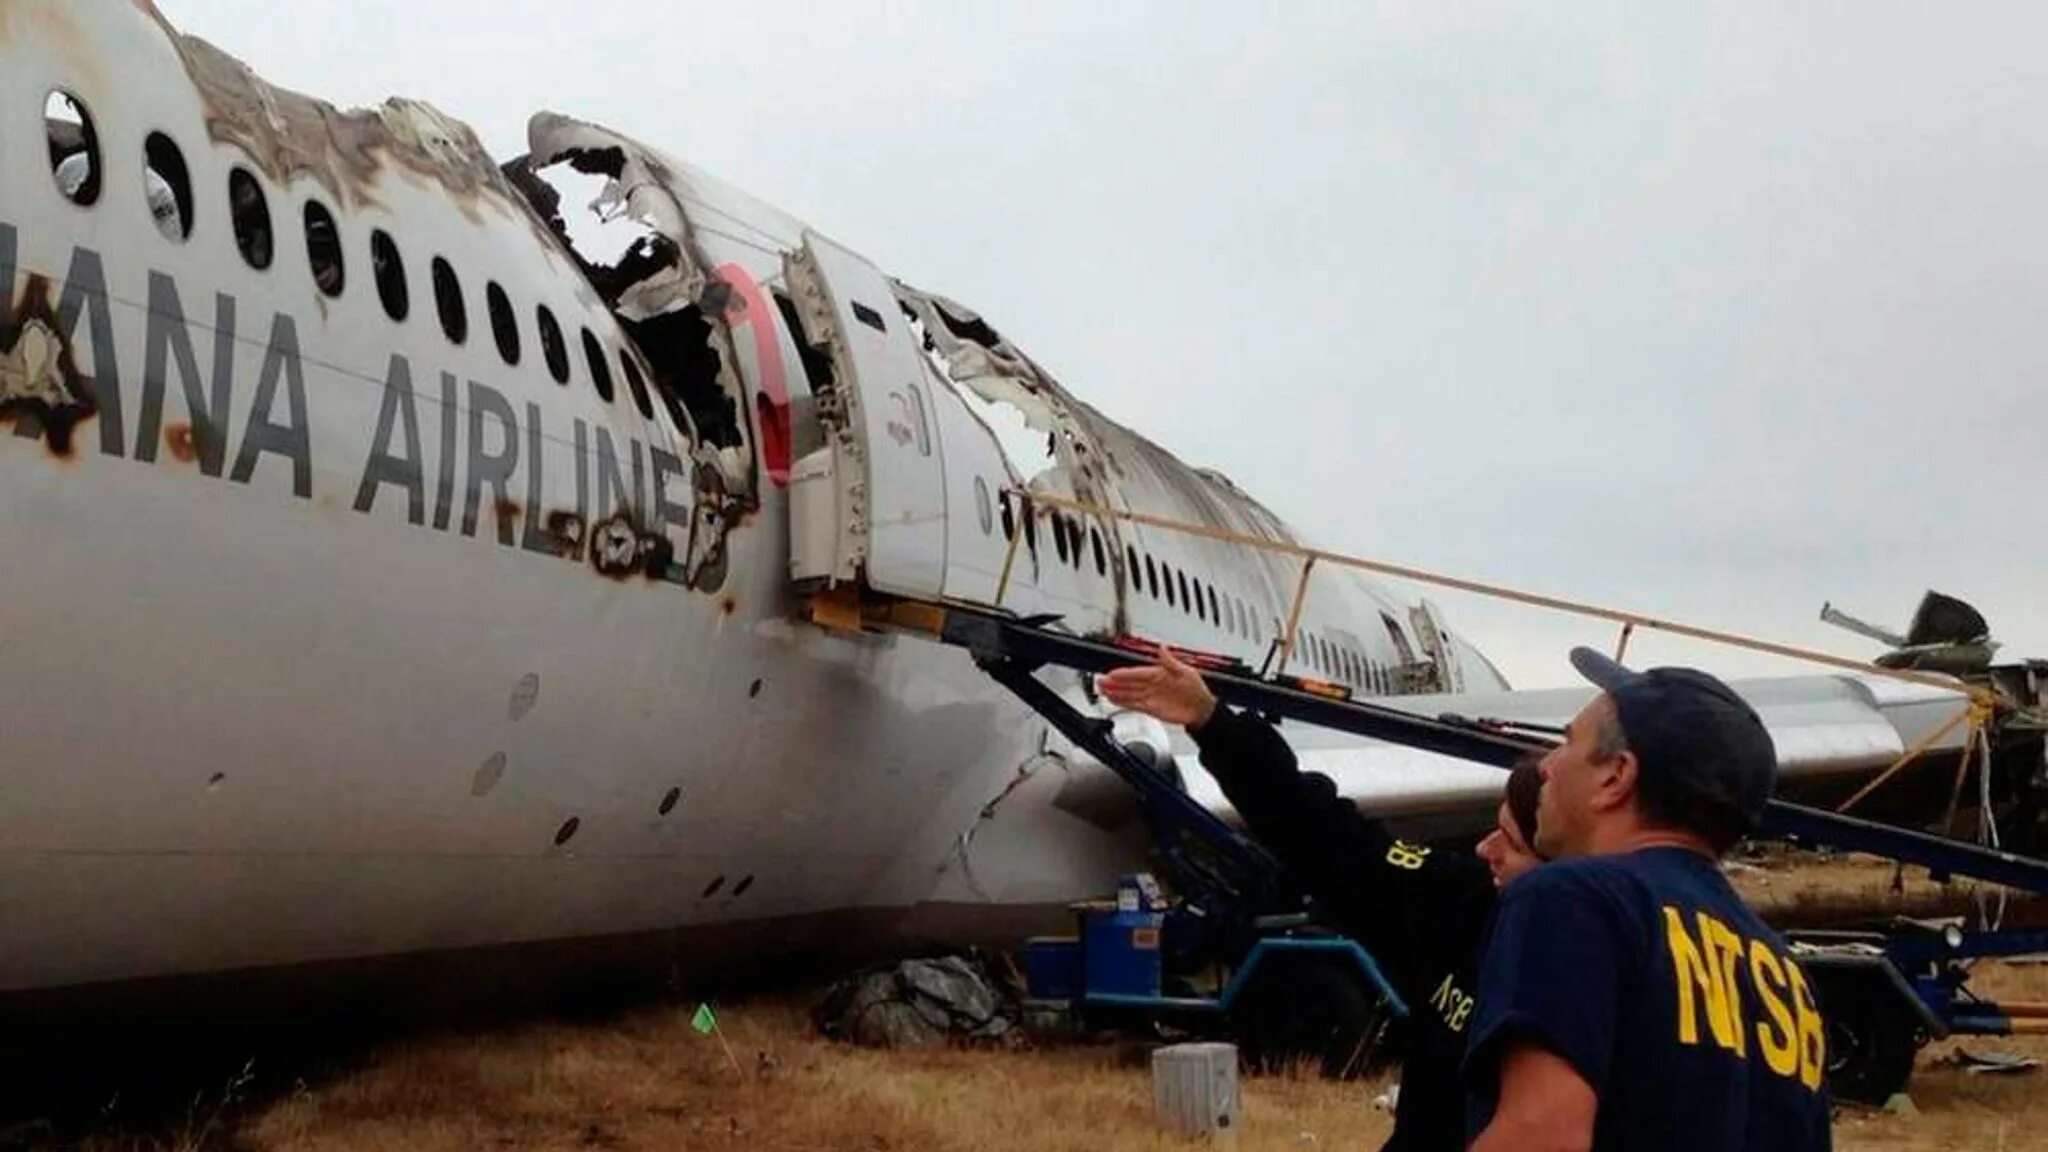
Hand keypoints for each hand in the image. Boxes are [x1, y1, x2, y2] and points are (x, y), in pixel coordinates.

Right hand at [1098, 647, 1218, 730]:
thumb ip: (1170, 661)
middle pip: (1128, 683)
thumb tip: (1162, 648)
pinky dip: (1122, 702)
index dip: (1123, 674)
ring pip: (1128, 694)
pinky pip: (1133, 704)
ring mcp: (1150, 697)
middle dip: (1113, 683)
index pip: (1136, 673)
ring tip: (1101, 690)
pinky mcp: (1151, 708)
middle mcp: (1152, 685)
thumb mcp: (1185, 671)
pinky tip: (1113, 699)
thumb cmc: (1196, 690)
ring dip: (1114, 692)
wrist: (1201, 710)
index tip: (1111, 674)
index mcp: (1159, 673)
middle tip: (1100, 681)